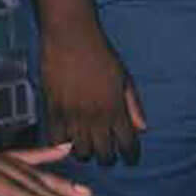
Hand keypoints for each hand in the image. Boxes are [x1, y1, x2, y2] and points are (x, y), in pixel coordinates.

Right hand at [40, 29, 146, 164]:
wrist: (70, 38)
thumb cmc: (100, 54)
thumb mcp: (124, 78)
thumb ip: (133, 105)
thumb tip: (143, 128)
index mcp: (115, 109)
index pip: (127, 144)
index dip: (131, 155)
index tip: (131, 157)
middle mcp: (95, 117)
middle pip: (104, 154)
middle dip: (109, 158)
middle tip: (109, 154)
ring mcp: (72, 116)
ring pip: (80, 152)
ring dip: (87, 153)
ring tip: (89, 147)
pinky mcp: (53, 111)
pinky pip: (56, 140)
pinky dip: (63, 144)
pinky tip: (68, 140)